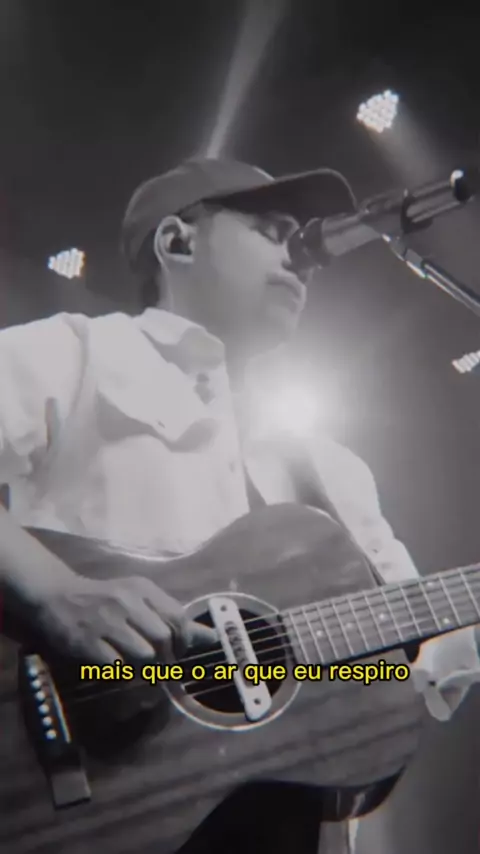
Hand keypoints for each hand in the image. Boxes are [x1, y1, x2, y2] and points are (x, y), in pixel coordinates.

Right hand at [32, 573, 215, 664]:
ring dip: (147, 669)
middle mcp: (126, 603)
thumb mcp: (139, 598)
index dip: (185, 642)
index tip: (179, 652)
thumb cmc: (106, 598)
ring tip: (141, 670)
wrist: (58, 596)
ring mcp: (106, 622)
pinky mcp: (87, 643)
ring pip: (143, 655)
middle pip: (163, 638)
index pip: (178, 618)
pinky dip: (123, 673)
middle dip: (168, 659)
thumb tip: (211, 637)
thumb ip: (172, 615)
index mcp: (142, 590)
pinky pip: (117, 666)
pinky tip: (119, 668)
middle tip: (162, 667)